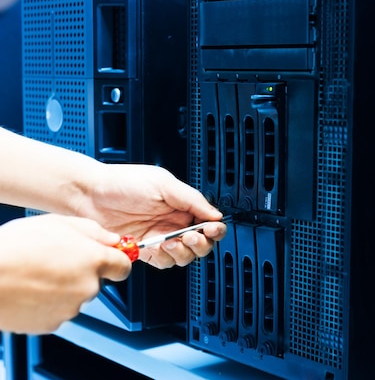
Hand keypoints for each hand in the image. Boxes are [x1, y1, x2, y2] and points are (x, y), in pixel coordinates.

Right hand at [0, 214, 130, 333]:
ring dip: (63, 288)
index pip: (123, 267)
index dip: (115, 261)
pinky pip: (56, 312)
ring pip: (75, 297)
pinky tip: (29, 289)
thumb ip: (93, 231)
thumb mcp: (58, 223)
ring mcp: (70, 308)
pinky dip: (47, 303)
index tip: (110, 259)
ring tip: (36, 274)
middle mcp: (87, 286)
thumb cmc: (15, 247)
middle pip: (95, 281)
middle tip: (55, 261)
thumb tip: (112, 239)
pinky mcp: (51, 323)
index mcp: (94, 260)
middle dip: (81, 272)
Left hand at [75, 164, 226, 268]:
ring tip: (170, 242)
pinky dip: (164, 259)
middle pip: (201, 243)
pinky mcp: (144, 251)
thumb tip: (215, 213)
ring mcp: (159, 238)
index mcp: (181, 204)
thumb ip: (192, 199)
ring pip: (184, 256)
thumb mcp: (163, 183)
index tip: (211, 228)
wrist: (88, 196)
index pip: (208, 221)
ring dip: (182, 252)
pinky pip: (163, 262)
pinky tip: (156, 248)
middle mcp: (173, 222)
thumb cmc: (121, 183)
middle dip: (200, 243)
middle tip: (191, 236)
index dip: (214, 228)